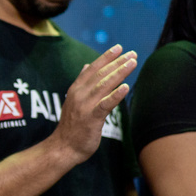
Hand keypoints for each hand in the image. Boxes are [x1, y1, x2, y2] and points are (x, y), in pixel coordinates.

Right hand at [49, 45, 135, 163]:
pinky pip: (105, 105)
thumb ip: (82, 83)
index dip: (105, 57)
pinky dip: (115, 95)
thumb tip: (85, 66)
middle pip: (100, 74)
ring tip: (132, 63)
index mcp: (75, 89)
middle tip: (132, 53)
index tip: (119, 47)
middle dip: (117, 62)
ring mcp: (84, 106)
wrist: (64, 147)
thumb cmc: (72, 125)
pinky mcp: (91, 119)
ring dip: (119, 73)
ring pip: (104, 85)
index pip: (92, 69)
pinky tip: (125, 87)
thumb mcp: (74, 100)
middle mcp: (79, 95)